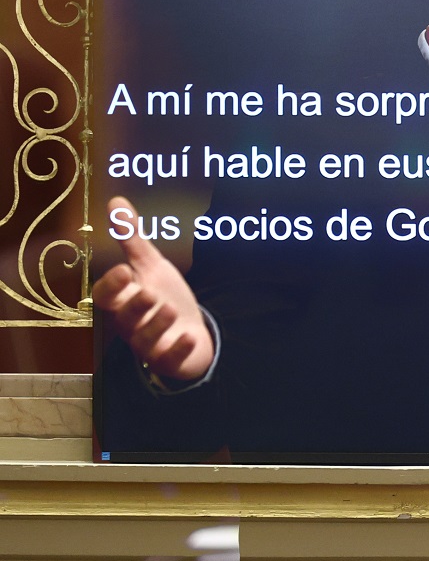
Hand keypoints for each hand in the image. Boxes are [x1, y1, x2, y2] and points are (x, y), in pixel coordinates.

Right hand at [93, 196, 213, 380]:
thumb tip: (115, 201)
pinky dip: (179, 349)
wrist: (188, 329)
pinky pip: (170, 359)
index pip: (106, 296)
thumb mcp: (150, 265)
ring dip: (156, 324)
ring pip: (146, 339)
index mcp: (124, 300)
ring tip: (169, 309)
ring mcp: (150, 344)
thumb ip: (132, 238)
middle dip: (134, 306)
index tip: (124, 270)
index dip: (112, 285)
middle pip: (124, 318)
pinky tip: (190, 336)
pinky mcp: (169, 359)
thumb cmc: (163, 295)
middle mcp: (132, 323)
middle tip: (148, 293)